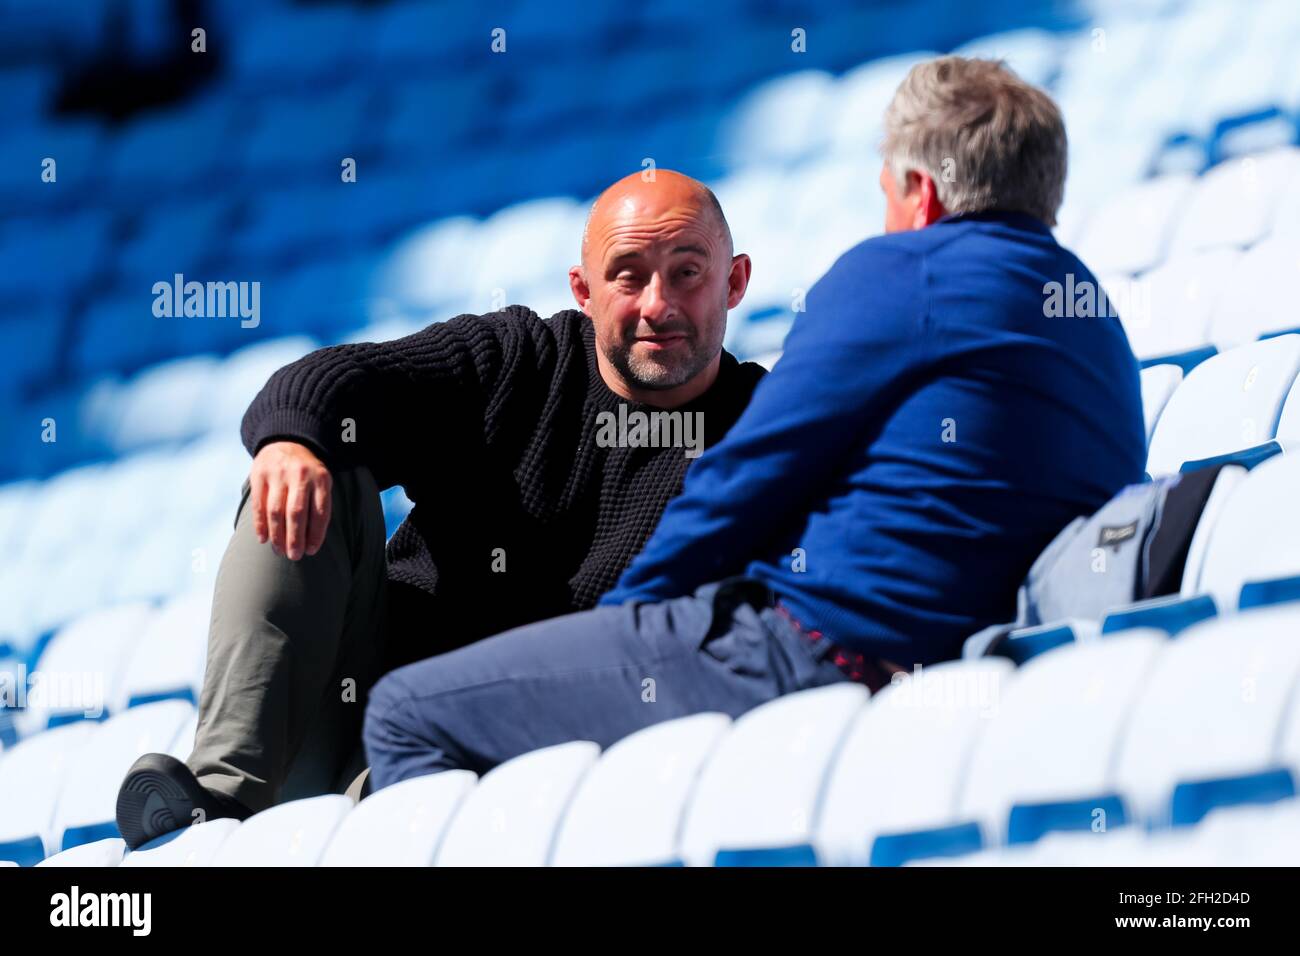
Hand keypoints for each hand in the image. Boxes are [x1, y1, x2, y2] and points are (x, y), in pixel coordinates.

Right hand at [249, 441, 332, 559]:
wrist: (286, 441)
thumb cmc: (307, 472)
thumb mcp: (321, 481)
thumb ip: (319, 505)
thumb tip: (312, 541)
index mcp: (321, 478)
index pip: (320, 511)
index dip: (316, 534)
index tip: (312, 551)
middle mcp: (300, 475)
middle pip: (296, 513)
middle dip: (295, 538)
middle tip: (294, 556)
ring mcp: (278, 473)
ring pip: (276, 511)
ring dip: (277, 535)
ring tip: (279, 551)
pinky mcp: (259, 474)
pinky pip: (258, 504)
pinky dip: (260, 524)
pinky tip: (263, 539)